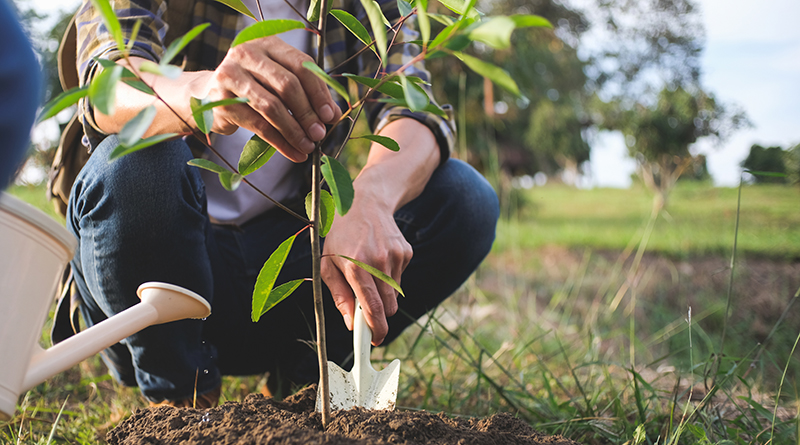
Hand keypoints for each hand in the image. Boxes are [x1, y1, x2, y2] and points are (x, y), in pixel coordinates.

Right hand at [195, 36, 341, 161]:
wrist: (207, 95)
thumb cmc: (253, 87)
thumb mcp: (278, 82)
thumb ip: (306, 92)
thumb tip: (335, 114)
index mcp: (267, 43)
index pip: (301, 65)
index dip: (319, 92)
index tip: (331, 115)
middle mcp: (247, 54)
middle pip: (287, 84)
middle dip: (307, 113)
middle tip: (320, 134)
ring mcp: (230, 75)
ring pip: (272, 106)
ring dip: (295, 131)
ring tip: (308, 147)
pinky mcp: (221, 101)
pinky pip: (258, 125)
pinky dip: (280, 143)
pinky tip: (294, 153)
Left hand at [320, 196, 412, 345]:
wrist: (366, 202)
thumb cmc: (341, 235)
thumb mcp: (328, 263)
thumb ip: (340, 296)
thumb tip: (350, 324)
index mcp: (356, 267)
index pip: (372, 308)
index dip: (375, 329)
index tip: (374, 342)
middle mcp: (378, 262)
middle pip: (388, 308)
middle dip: (379, 316)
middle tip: (367, 314)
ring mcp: (395, 257)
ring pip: (394, 294)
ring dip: (382, 294)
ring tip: (368, 272)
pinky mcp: (406, 252)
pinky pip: (399, 279)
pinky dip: (389, 277)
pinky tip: (378, 259)